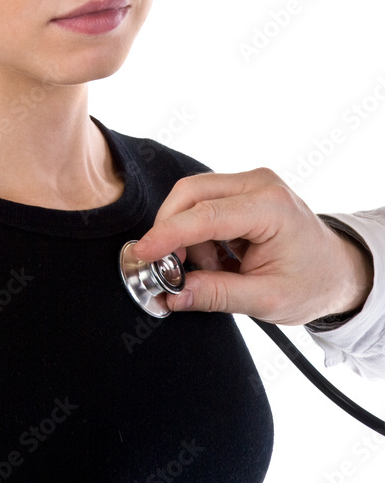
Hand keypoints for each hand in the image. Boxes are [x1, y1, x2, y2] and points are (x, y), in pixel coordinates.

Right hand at [132, 168, 373, 324]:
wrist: (339, 271)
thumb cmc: (313, 283)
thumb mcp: (267, 300)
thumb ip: (217, 295)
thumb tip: (174, 294)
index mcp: (271, 207)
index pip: (206, 215)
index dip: (168, 234)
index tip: (143, 253)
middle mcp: (259, 183)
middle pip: (191, 193)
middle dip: (170, 230)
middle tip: (167, 268)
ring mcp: (250, 182)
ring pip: (192, 198)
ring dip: (188, 236)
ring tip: (214, 270)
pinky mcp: (242, 189)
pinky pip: (202, 204)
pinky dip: (198, 233)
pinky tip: (220, 258)